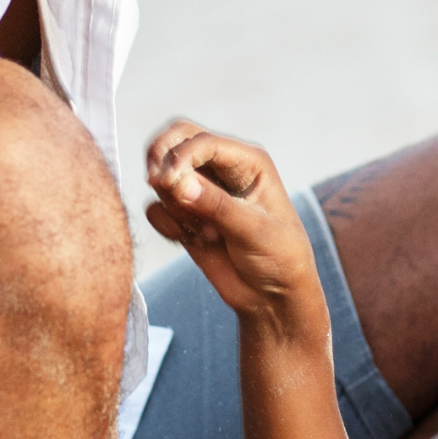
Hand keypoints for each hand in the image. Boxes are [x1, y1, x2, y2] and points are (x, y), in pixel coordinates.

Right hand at [141, 119, 315, 320]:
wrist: (272, 297)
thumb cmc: (280, 258)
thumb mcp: (255, 231)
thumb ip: (217, 206)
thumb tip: (178, 184)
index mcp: (247, 162)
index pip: (201, 141)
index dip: (179, 156)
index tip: (167, 182)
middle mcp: (222, 170)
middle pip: (175, 142)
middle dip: (162, 163)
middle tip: (160, 185)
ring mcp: (201, 192)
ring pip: (162, 179)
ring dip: (174, 206)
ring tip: (204, 233)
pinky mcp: (186, 217)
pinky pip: (156, 208)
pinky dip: (165, 224)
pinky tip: (191, 241)